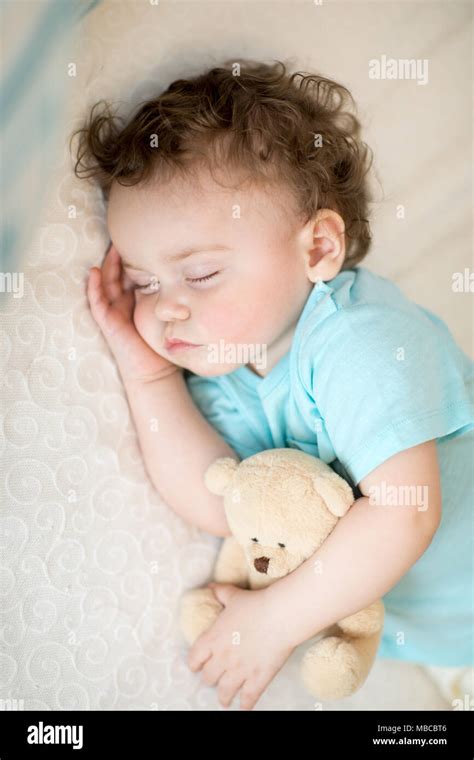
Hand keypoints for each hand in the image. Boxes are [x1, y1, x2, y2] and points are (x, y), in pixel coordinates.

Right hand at [87, 242, 178, 382]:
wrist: (155, 371)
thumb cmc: (162, 344)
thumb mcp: (167, 314)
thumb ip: (170, 299)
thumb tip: (186, 277)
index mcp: (136, 299)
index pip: (132, 273)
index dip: (134, 256)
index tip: (143, 238)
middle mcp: (122, 303)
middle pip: (117, 273)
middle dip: (120, 255)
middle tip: (124, 235)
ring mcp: (113, 312)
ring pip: (105, 283)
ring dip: (106, 265)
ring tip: (111, 247)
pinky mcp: (108, 323)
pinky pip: (97, 301)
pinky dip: (94, 287)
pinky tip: (94, 272)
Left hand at [187, 583, 294, 710]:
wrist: (280, 615)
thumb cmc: (255, 604)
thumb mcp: (233, 595)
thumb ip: (220, 592)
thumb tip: (210, 586)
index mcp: (212, 639)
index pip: (194, 658)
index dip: (195, 663)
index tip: (197, 665)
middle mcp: (222, 658)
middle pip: (208, 677)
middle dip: (211, 678)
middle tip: (215, 678)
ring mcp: (239, 672)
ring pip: (224, 693)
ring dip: (224, 696)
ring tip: (225, 699)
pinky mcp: (257, 680)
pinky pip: (247, 700)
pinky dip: (244, 706)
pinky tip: (244, 708)